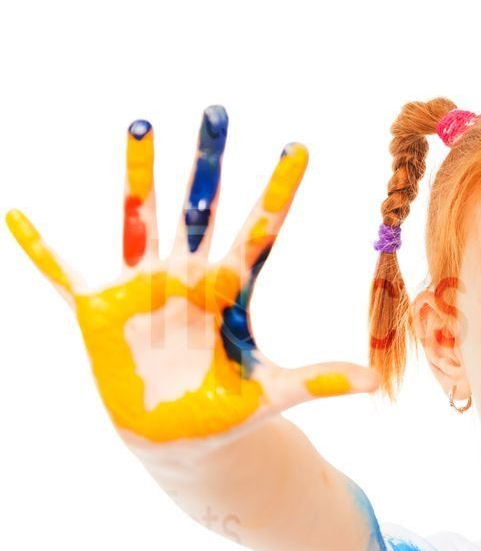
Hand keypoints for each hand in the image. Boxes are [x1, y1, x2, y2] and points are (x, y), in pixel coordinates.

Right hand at [6, 106, 379, 448]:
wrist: (180, 439)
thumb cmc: (228, 411)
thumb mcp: (274, 395)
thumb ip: (319, 382)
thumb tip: (375, 380)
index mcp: (229, 291)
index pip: (260, 232)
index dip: (277, 193)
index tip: (297, 149)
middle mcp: (188, 277)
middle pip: (201, 208)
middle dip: (207, 163)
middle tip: (217, 111)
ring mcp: (143, 288)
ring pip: (141, 219)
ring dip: (139, 176)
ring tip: (141, 126)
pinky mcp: (100, 311)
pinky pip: (65, 274)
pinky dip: (42, 250)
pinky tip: (17, 215)